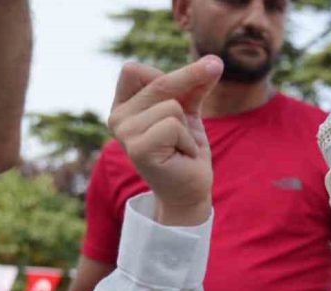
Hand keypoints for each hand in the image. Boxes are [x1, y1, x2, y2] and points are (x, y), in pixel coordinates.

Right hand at [107, 57, 222, 225]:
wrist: (191, 188)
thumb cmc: (186, 148)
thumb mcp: (189, 109)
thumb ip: (195, 84)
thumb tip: (214, 61)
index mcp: (122, 105)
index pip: (134, 70)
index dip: (168, 78)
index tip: (181, 103)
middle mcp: (116, 117)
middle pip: (158, 83)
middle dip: (187, 99)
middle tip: (188, 130)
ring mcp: (124, 134)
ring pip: (171, 106)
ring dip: (187, 129)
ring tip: (179, 147)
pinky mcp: (138, 149)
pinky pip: (173, 124)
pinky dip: (187, 141)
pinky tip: (179, 156)